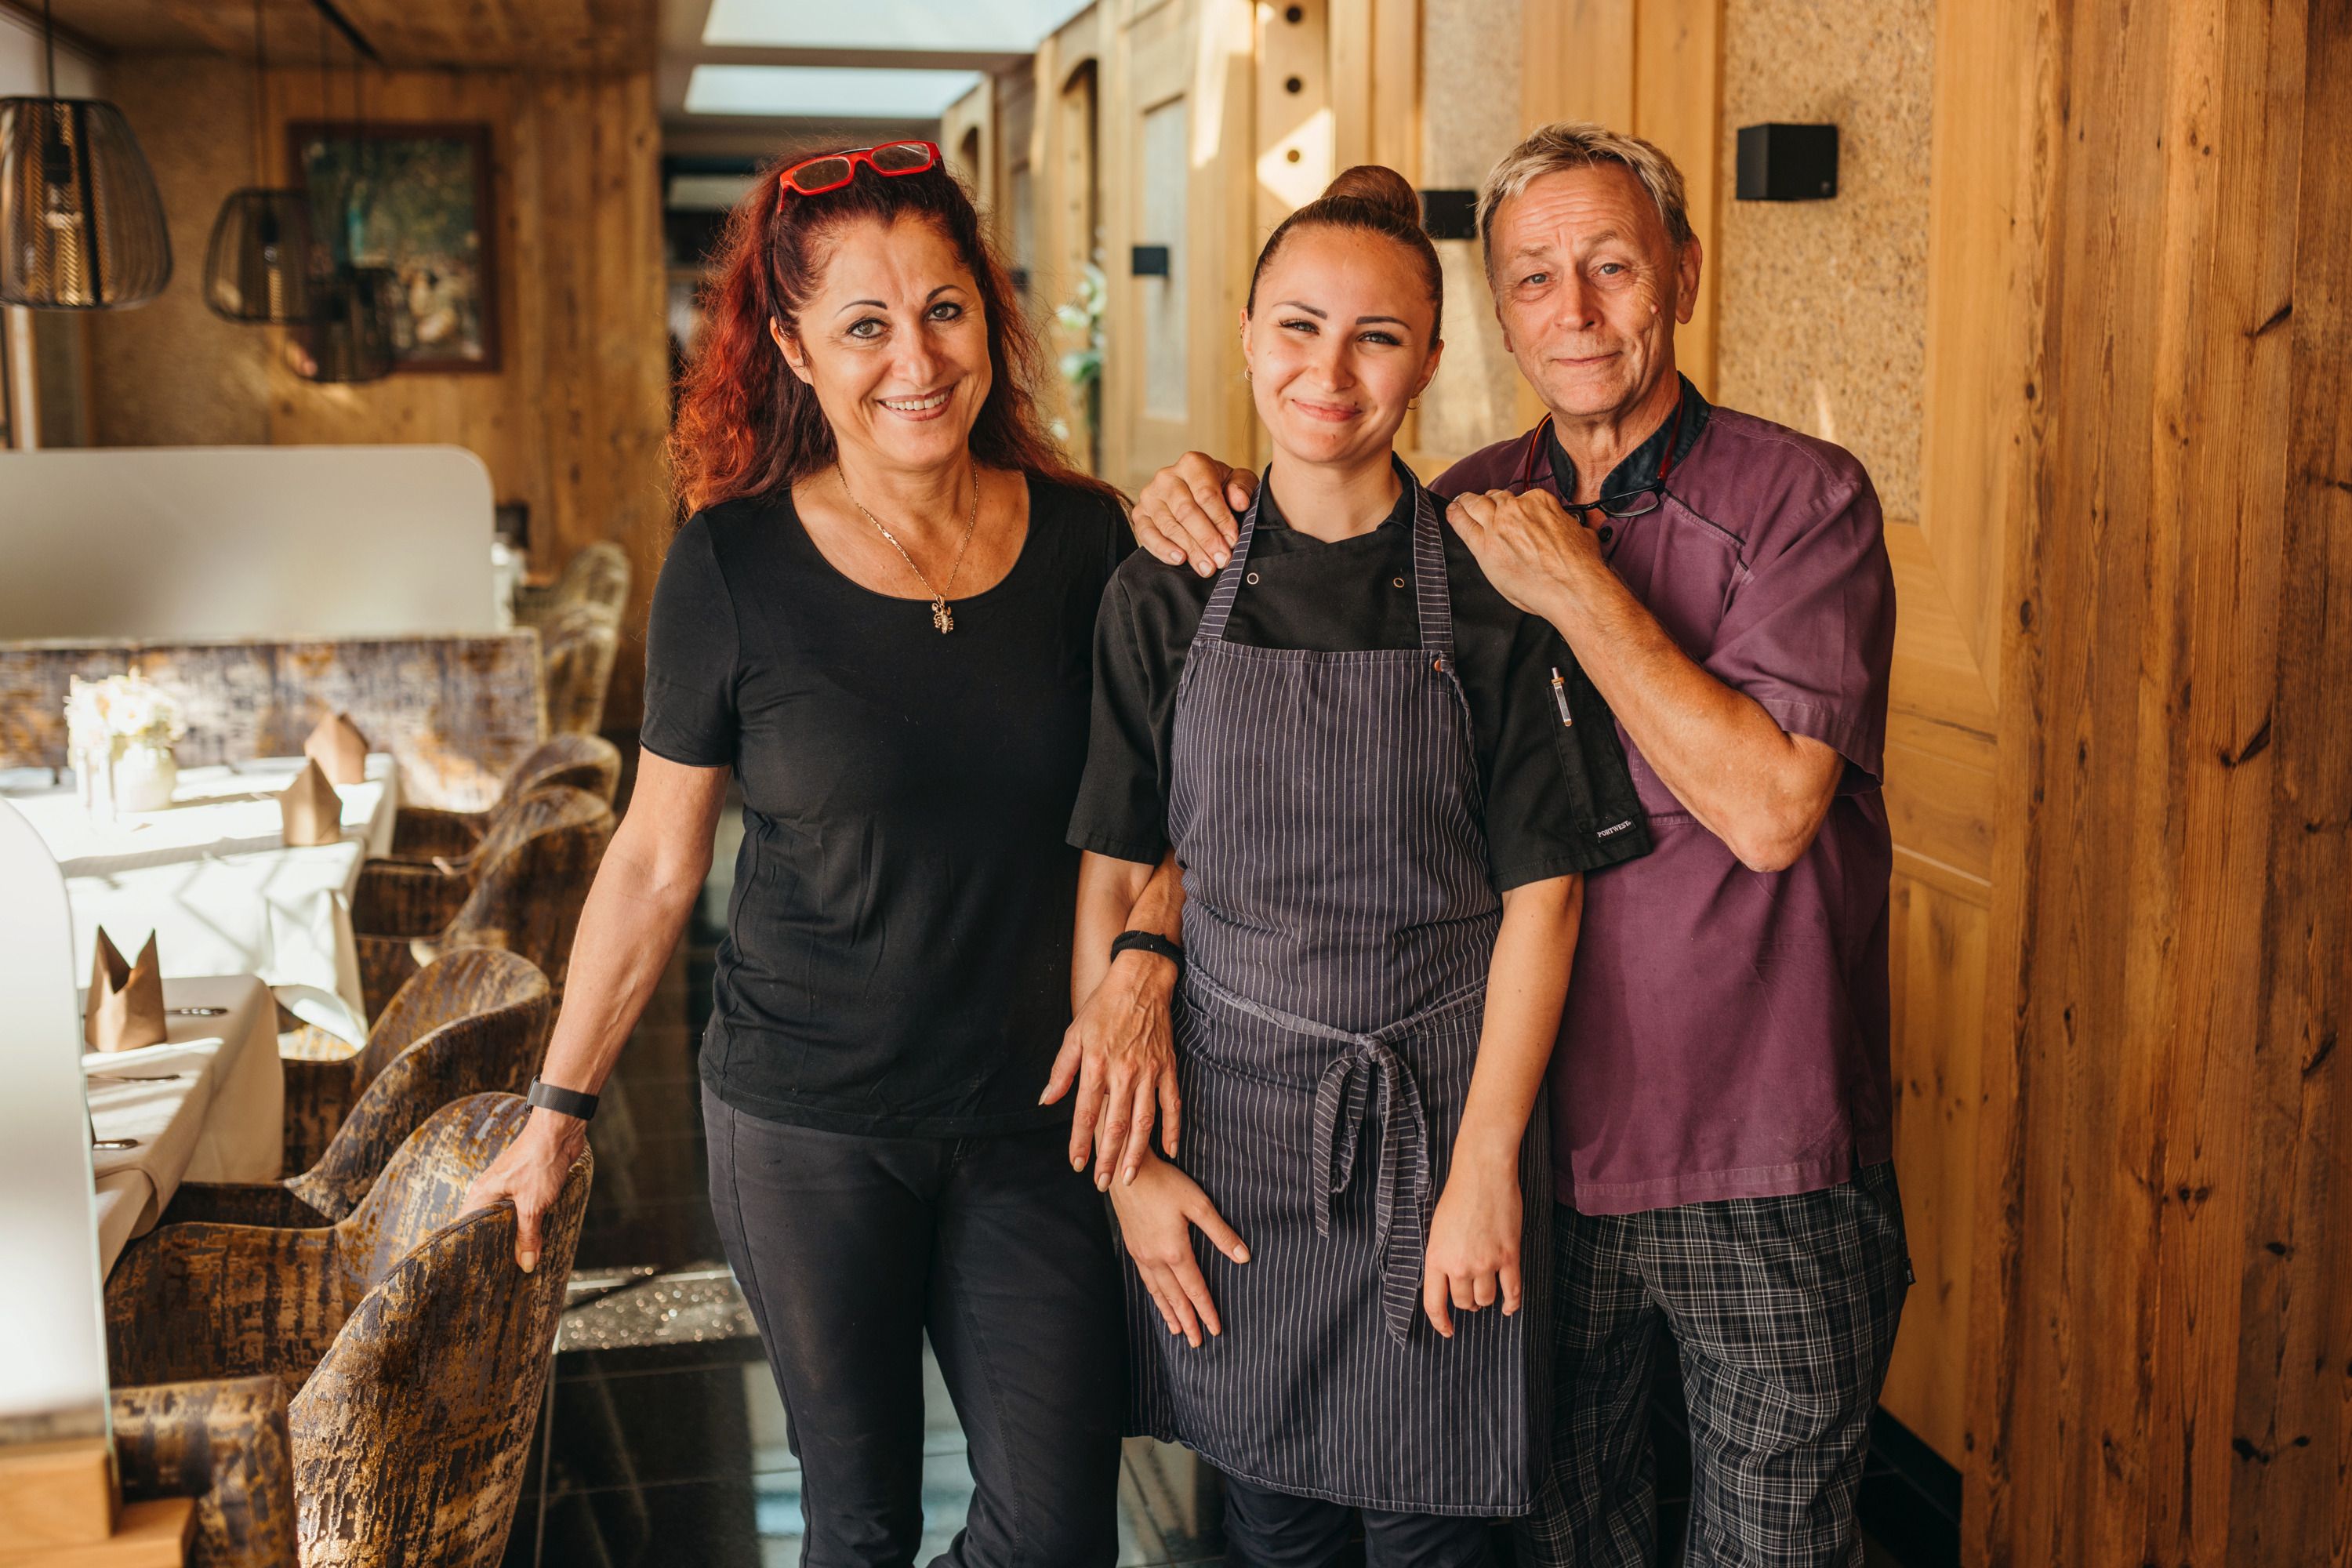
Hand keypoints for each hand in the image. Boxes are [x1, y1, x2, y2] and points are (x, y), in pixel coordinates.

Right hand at [460, 1111, 586, 1272]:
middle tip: (501, 1273)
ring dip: (515, 1236)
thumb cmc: (540, 1161)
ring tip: (520, 1262)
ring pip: (507, 1220)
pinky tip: (536, 1239)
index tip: (474, 1272)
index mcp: (482, 1195)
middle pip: (487, 1226)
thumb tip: (526, 1264)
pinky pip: (522, 1212)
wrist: (560, 1132)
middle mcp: (490, 1192)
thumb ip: (528, 1235)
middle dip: (496, 1247)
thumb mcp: (532, 1205)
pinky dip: (528, 1225)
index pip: (465, 1228)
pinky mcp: (526, 1186)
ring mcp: (508, 1189)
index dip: (469, 1249)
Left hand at [1044, 950, 1180, 1187]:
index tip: (1076, 1164)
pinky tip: (1170, 1150)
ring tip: (1131, 1176)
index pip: (1085, 1113)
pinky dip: (1172, 1129)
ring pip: (1144, 1122)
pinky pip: (1172, 1105)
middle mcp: (1123, 1073)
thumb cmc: (1103, 1007)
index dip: (1080, 1142)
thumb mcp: (1074, 1035)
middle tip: (1103, 1183)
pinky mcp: (1168, 1069)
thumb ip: (1061, 1071)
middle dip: (1109, 1158)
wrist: (1141, 982)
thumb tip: (1047, 1100)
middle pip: (1116, 1125)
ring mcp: (1149, 1073)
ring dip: (1138, 1153)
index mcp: (1096, 1065)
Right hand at [1109, 1151, 1249, 1347]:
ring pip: (1158, 1292)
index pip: (1195, 1290)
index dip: (1206, 1311)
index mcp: (1175, 1251)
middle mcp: (1156, 1259)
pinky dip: (1154, 1296)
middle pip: (1175, 1298)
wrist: (1127, 1171)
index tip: (1216, 1330)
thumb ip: (1221, 1233)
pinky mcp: (1132, 1247)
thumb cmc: (1165, 1183)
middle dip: (1187, 1322)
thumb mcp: (1199, 1204)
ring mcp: (1141, 1254)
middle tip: (1196, 1342)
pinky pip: (1146, 1280)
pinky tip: (1158, 1298)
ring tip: (1176, 1331)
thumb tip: (1244, 1257)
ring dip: (1169, 1313)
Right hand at [1132, 454, 1256, 576]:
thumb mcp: (1238, 482)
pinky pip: (1146, 534)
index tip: (1233, 540)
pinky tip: (1180, 559)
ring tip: (1207, 567)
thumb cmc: (1221, 488)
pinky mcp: (1140, 514)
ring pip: (1169, 526)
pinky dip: (1163, 549)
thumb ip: (1242, 488)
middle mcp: (1167, 476)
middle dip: (1206, 539)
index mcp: (1193, 464)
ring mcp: (1150, 496)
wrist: (1197, 495)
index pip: (1206, 494)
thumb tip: (1239, 501)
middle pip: (1186, 511)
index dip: (1221, 519)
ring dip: (1190, 549)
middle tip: (1222, 559)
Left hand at [1421, 1152, 1522, 1337]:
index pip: (1434, 1303)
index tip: (1447, 1330)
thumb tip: (1448, 1283)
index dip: (1440, 1322)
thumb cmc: (1457, 1197)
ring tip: (1487, 1292)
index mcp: (1436, 1258)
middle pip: (1464, 1302)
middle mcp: (1459, 1265)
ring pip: (1486, 1299)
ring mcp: (1486, 1262)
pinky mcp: (1509, 1256)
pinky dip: (1512, 1303)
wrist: (1483, 1174)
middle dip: (1466, 1302)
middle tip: (1470, 1294)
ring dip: (1486, 1300)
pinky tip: (1509, 1307)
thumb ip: (1442, 1258)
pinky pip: (1513, 1291)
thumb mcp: (1437, 1230)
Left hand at [1444, 488, 1606, 619]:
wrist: (1573, 587)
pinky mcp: (1484, 545)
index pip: (1520, 498)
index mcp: (1540, 502)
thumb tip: (1572, 528)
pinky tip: (1452, 513)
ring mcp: (1498, 525)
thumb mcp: (1581, 533)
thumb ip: (1568, 525)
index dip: (1514, 507)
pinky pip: (1463, 524)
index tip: (1512, 513)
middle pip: (1496, 499)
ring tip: (1461, 505)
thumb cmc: (1580, 566)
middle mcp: (1517, 509)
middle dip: (1489, 502)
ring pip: (1476, 505)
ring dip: (1468, 504)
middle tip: (1482, 506)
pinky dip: (1455, 516)